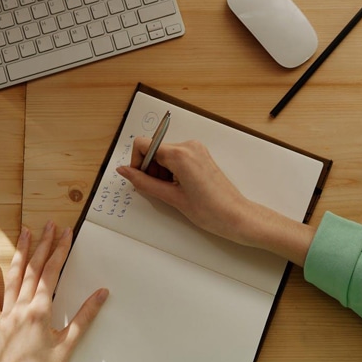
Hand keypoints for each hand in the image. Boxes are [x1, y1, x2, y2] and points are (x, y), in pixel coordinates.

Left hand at [0, 223, 108, 361]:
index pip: (51, 272)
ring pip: (12, 278)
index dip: (59, 250)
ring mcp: (4, 318)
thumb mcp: (70, 345)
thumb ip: (85, 316)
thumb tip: (102, 293)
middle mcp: (19, 310)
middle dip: (42, 245)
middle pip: (32, 269)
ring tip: (25, 233)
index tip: (65, 233)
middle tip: (49, 225)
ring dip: (20, 254)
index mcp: (39, 312)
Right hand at [117, 138, 314, 264]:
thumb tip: (124, 171)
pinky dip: (171, 171)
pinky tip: (179, 188)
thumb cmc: (210, 210)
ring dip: (161, 172)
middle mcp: (188, 146)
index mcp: (180, 154)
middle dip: (150, 169)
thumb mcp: (171, 198)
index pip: (143, 144)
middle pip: (154, 149)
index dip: (137, 162)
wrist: (236, 216)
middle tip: (159, 190)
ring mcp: (196, 149)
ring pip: (164, 154)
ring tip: (172, 192)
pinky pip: (176, 157)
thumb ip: (144, 182)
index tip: (140, 179)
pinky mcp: (200, 155)